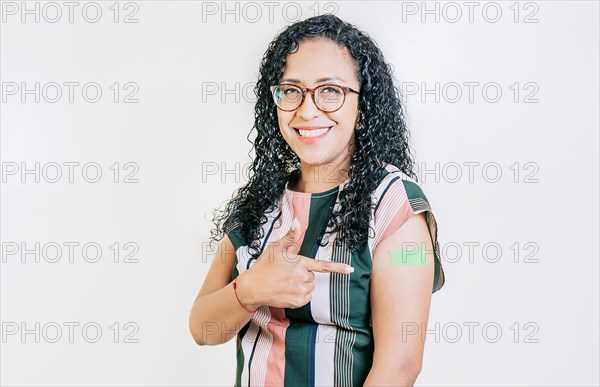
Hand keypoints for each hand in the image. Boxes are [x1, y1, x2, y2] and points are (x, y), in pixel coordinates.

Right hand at [236, 218, 353, 309]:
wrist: (253, 287)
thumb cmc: (263, 266)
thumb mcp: (276, 248)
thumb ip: (290, 236)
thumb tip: (299, 221)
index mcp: (299, 262)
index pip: (322, 265)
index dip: (338, 267)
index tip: (350, 269)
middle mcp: (302, 277)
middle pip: (312, 275)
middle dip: (303, 274)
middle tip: (286, 273)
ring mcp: (300, 290)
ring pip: (310, 286)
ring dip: (301, 284)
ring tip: (285, 282)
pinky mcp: (298, 301)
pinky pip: (306, 297)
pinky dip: (299, 294)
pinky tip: (287, 291)